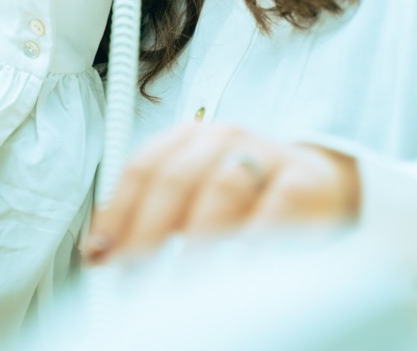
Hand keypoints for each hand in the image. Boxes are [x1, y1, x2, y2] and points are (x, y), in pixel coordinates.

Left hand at [81, 122, 360, 264]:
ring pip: (222, 187)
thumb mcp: (192, 199)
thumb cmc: (244, 195)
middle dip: (147, 232)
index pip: (142, 168)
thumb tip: (98, 253)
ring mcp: (265, 154)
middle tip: (133, 275)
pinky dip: (258, 231)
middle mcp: (223, 138)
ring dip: (197, 237)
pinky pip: (278, 202)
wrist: (318, 185)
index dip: (117, 213)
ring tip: (182, 277)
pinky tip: (242, 259)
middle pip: (175, 179)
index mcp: (189, 138)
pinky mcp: (303, 179)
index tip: (101, 254)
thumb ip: (149, 218)